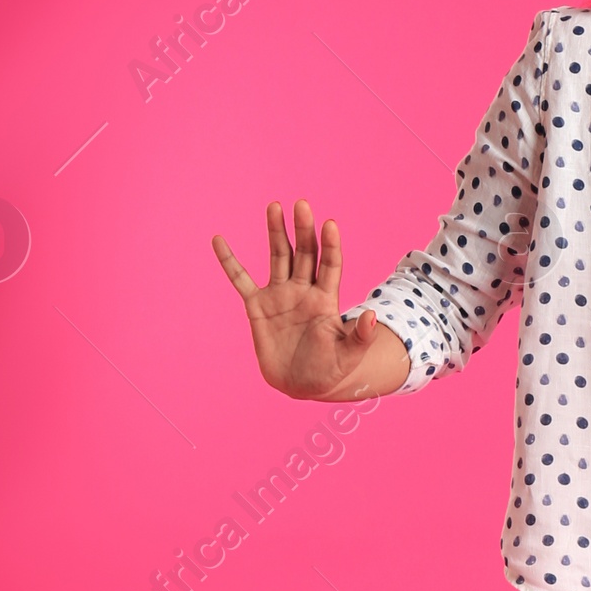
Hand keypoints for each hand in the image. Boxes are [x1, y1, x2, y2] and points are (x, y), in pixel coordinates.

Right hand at [211, 199, 392, 399]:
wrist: (302, 385)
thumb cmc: (329, 370)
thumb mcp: (348, 356)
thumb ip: (359, 337)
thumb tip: (372, 316)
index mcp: (326, 298)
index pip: (330, 265)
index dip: (330, 245)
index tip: (330, 223)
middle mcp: (303, 290)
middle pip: (304, 253)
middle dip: (303, 230)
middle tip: (301, 204)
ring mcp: (279, 295)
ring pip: (278, 257)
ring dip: (276, 233)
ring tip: (275, 207)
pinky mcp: (257, 306)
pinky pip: (240, 279)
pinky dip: (229, 261)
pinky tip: (219, 240)